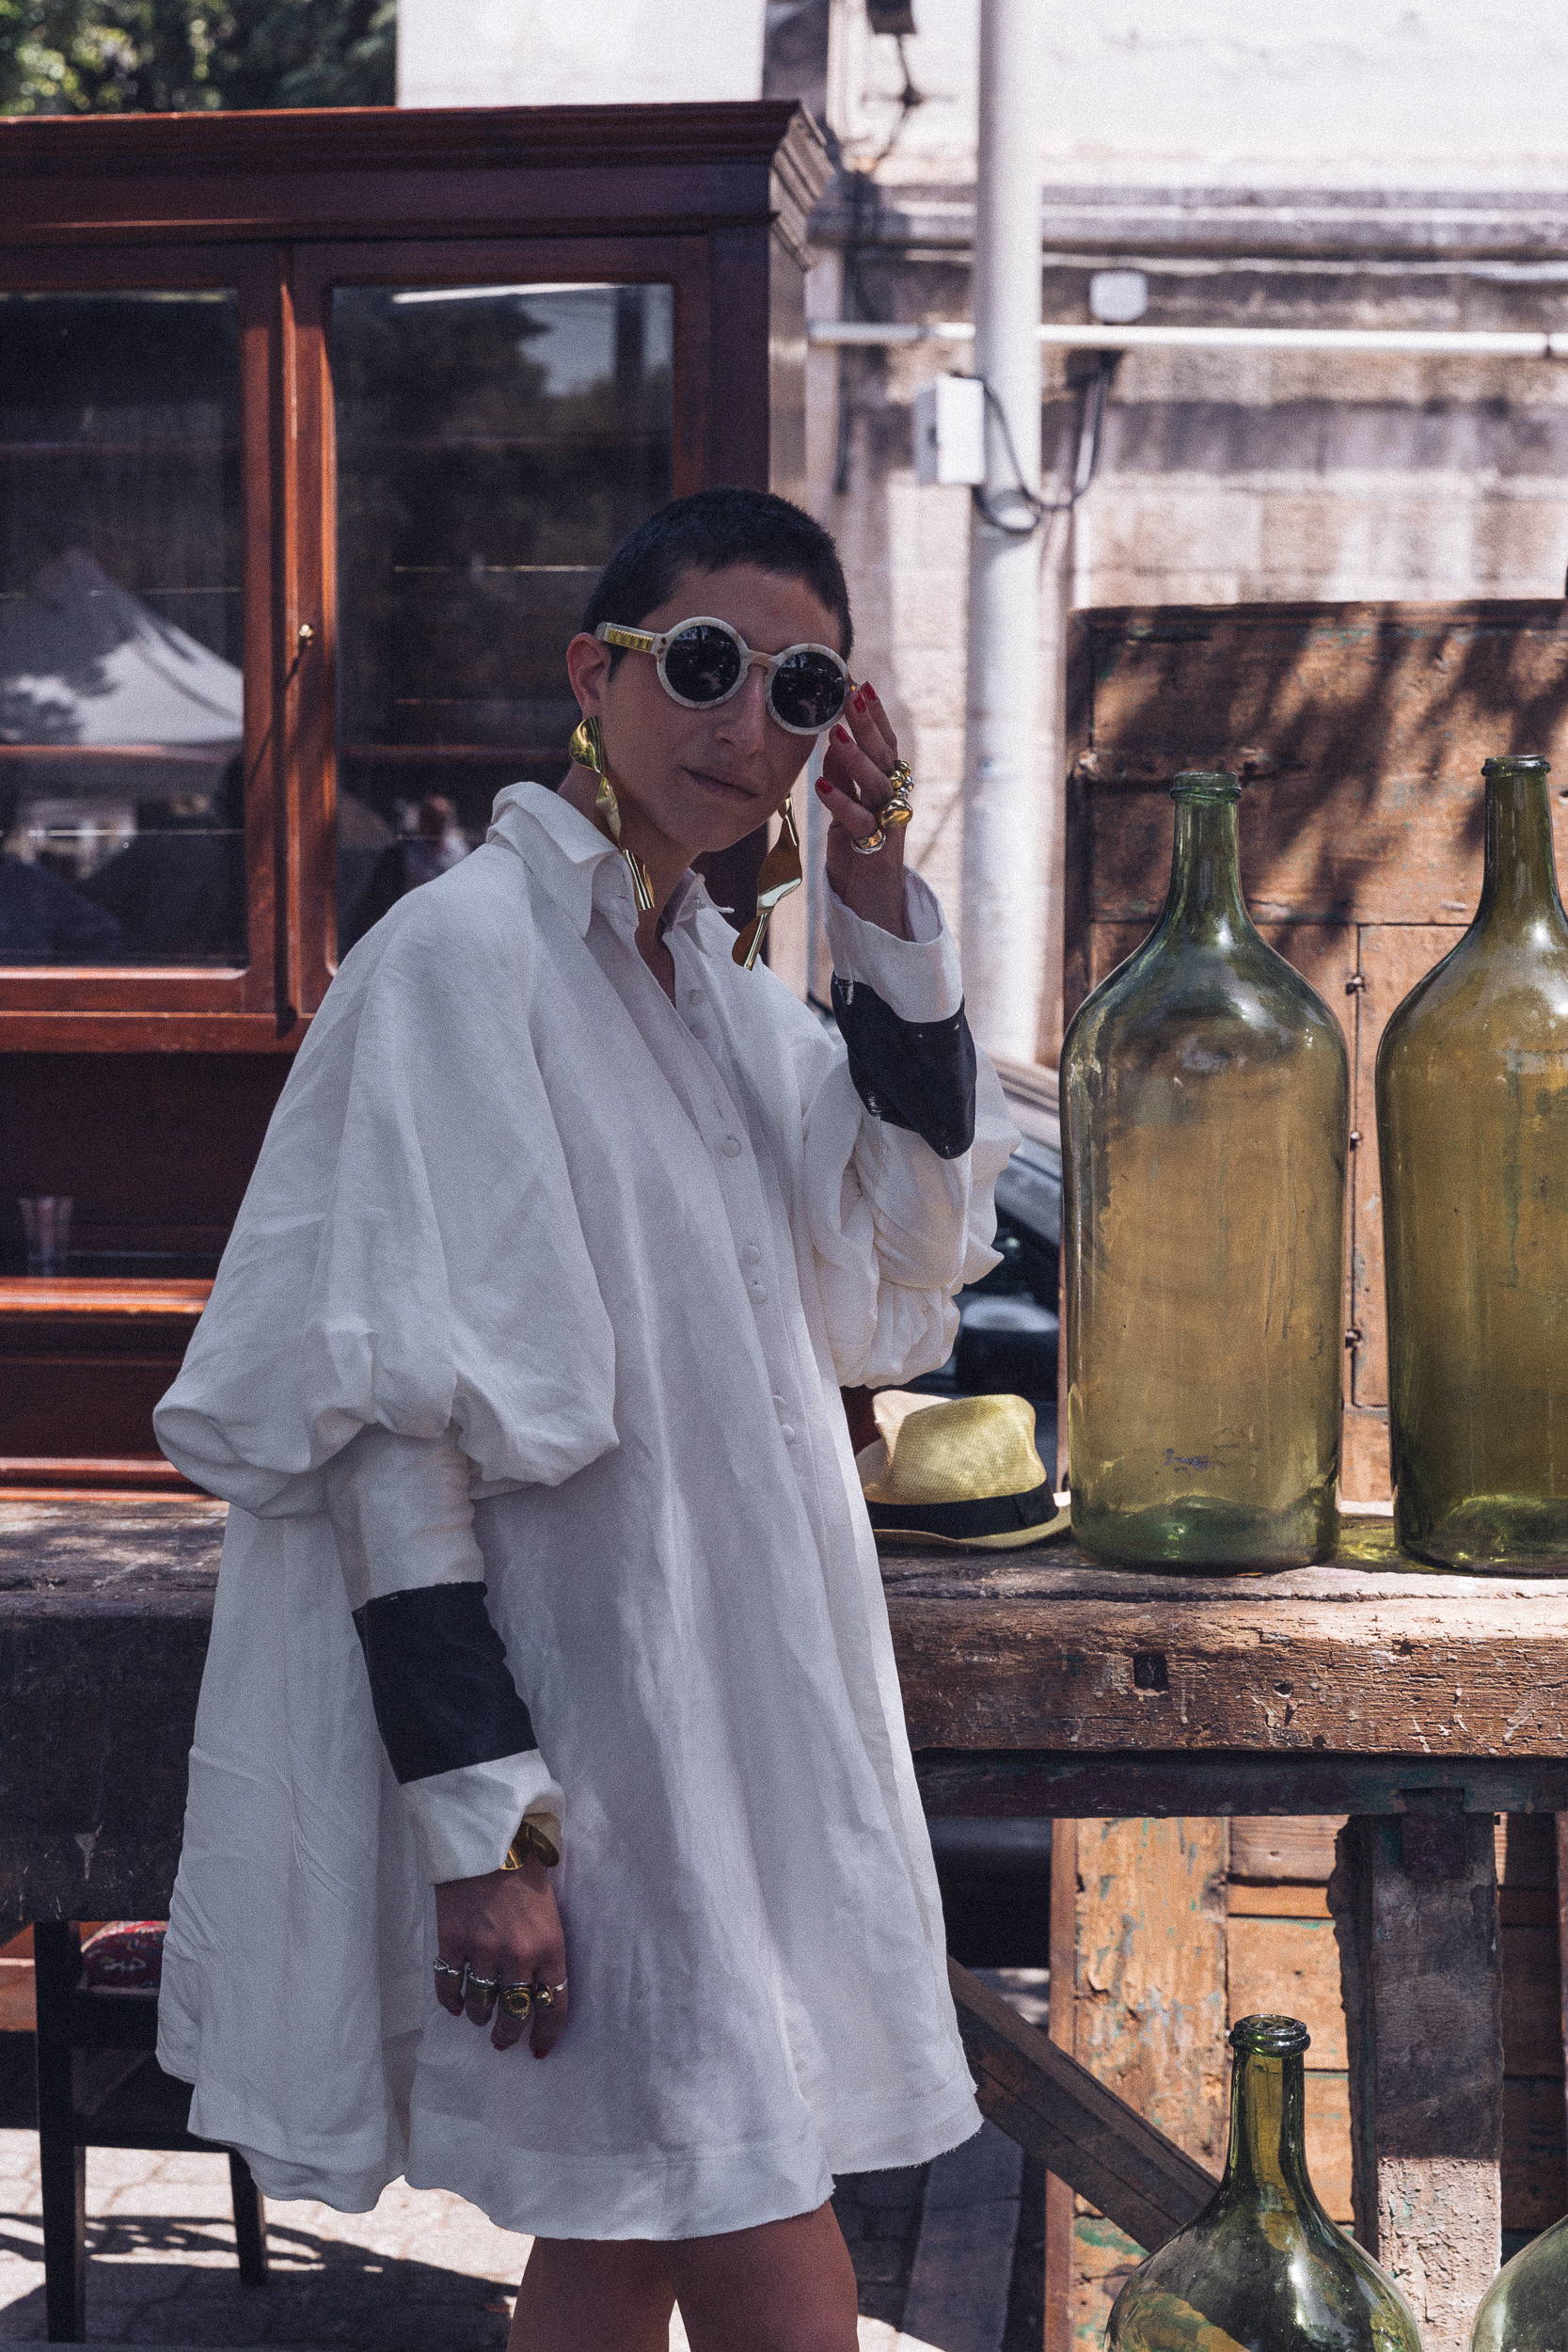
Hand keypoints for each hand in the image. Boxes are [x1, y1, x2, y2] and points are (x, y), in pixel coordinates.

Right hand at [434, 1856, 568, 2057]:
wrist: (491, 1841)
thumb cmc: (528, 1873)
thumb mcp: (551, 1914)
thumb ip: (546, 1951)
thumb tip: (539, 1989)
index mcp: (550, 1948)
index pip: (554, 2005)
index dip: (547, 2033)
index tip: (539, 2050)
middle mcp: (518, 1957)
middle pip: (514, 2014)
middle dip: (508, 2035)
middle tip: (503, 2042)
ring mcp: (483, 1951)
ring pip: (480, 2005)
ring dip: (479, 2016)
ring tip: (479, 2016)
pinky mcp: (452, 1943)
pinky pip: (449, 1986)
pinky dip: (451, 2001)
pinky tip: (454, 2004)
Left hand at [816, 682, 910, 938]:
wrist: (871, 904)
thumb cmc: (857, 852)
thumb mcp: (847, 807)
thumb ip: (844, 776)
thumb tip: (834, 740)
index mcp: (888, 787)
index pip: (885, 744)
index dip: (876, 716)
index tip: (861, 684)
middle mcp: (894, 801)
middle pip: (885, 757)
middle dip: (869, 724)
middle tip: (854, 695)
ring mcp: (888, 825)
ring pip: (876, 785)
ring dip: (856, 759)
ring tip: (836, 735)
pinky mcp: (875, 850)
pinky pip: (859, 822)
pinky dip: (840, 802)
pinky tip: (821, 785)